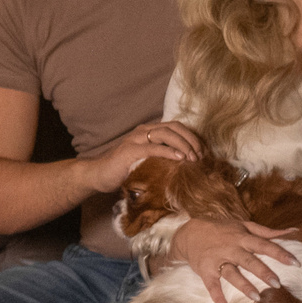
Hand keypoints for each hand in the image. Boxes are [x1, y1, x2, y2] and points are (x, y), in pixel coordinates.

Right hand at [84, 120, 204, 192]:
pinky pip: (153, 148)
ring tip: (192, 158)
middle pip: (174, 127)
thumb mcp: (147, 160)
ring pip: (166, 134)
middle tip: (200, 156)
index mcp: (149, 131)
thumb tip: (185, 164)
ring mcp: (136, 139)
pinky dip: (169, 152)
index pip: (176, 127)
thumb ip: (161, 156)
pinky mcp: (130, 151)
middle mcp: (143, 130)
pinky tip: (179, 159)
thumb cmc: (124, 170)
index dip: (192, 137)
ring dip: (183, 145)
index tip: (202, 151)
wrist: (99, 175)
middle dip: (191, 140)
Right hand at [166, 215, 296, 302]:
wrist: (189, 233)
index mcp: (242, 237)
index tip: (295, 263)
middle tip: (277, 284)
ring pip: (232, 273)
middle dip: (263, 272)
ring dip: (243, 285)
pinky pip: (211, 285)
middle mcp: (231, 248)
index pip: (264, 245)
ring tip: (256, 297)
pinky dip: (217, 297)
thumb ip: (267, 231)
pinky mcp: (205, 270)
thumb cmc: (222, 230)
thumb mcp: (243, 225)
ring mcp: (217, 260)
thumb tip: (293, 231)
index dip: (279, 253)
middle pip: (249, 260)